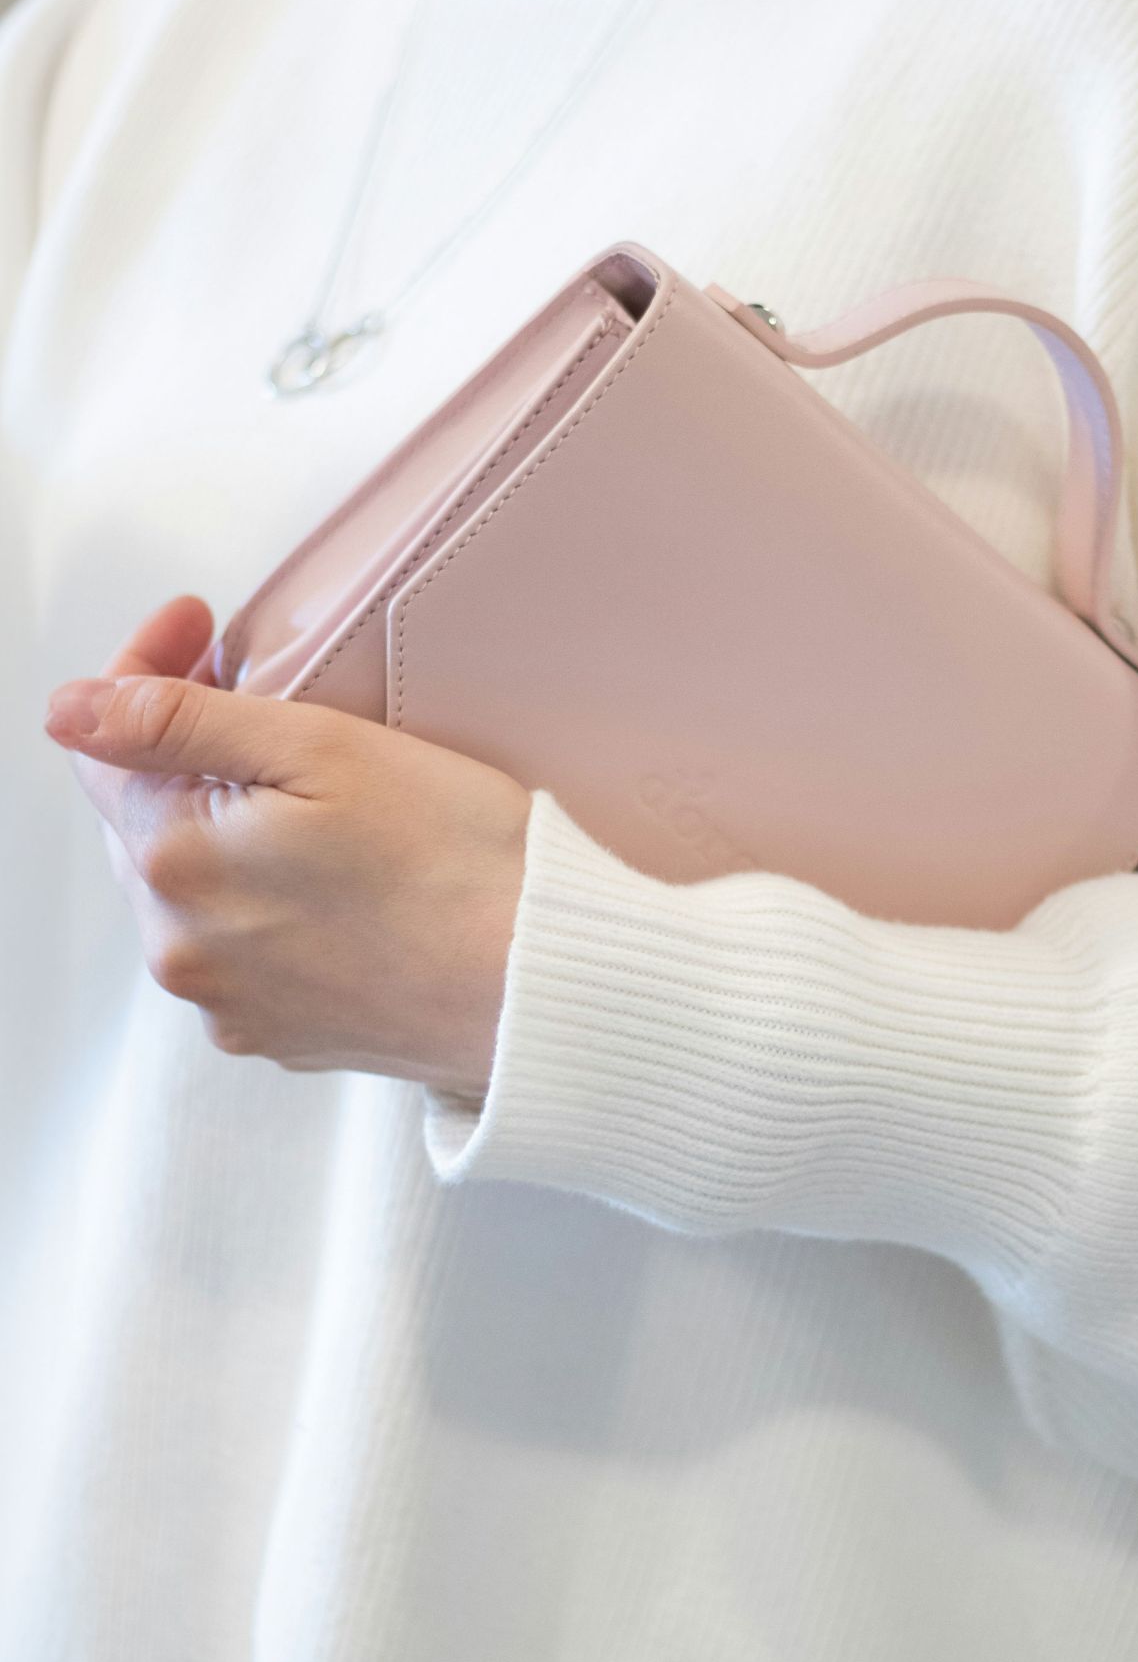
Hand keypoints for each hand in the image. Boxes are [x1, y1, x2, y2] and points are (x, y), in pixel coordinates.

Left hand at [43, 596, 531, 1100]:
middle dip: (187, 754)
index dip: (143, 670)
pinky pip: (241, 949)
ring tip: (316, 797)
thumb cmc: (457, 859)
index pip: (104, 750)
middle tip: (266, 695)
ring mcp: (229, 1003)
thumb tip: (71, 709)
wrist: (541, 980)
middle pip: (145, 821)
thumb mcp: (320, 748)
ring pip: (192, 888)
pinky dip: (267, 901)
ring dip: (227, 831)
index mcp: (177, 864)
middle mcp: (182, 950)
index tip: (200, 626)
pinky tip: (337, 876)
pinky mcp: (280, 1035)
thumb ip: (180, 723)